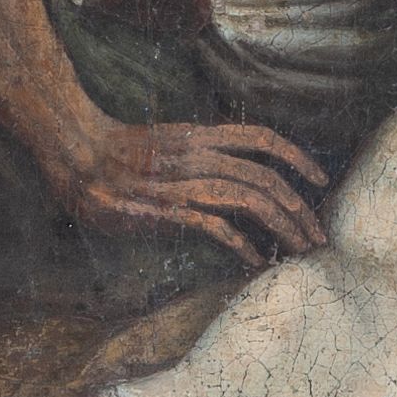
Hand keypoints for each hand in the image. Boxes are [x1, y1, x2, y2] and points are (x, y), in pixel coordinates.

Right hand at [55, 118, 326, 265]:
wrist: (75, 153)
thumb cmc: (115, 153)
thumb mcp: (166, 142)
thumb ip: (198, 154)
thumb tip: (229, 174)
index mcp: (201, 135)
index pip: (263, 138)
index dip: (298, 157)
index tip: (320, 181)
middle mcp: (198, 155)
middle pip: (266, 177)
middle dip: (300, 209)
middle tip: (318, 236)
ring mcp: (184, 182)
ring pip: (250, 200)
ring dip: (282, 227)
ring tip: (300, 251)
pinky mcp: (167, 210)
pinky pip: (216, 226)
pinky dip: (242, 244)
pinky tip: (256, 261)